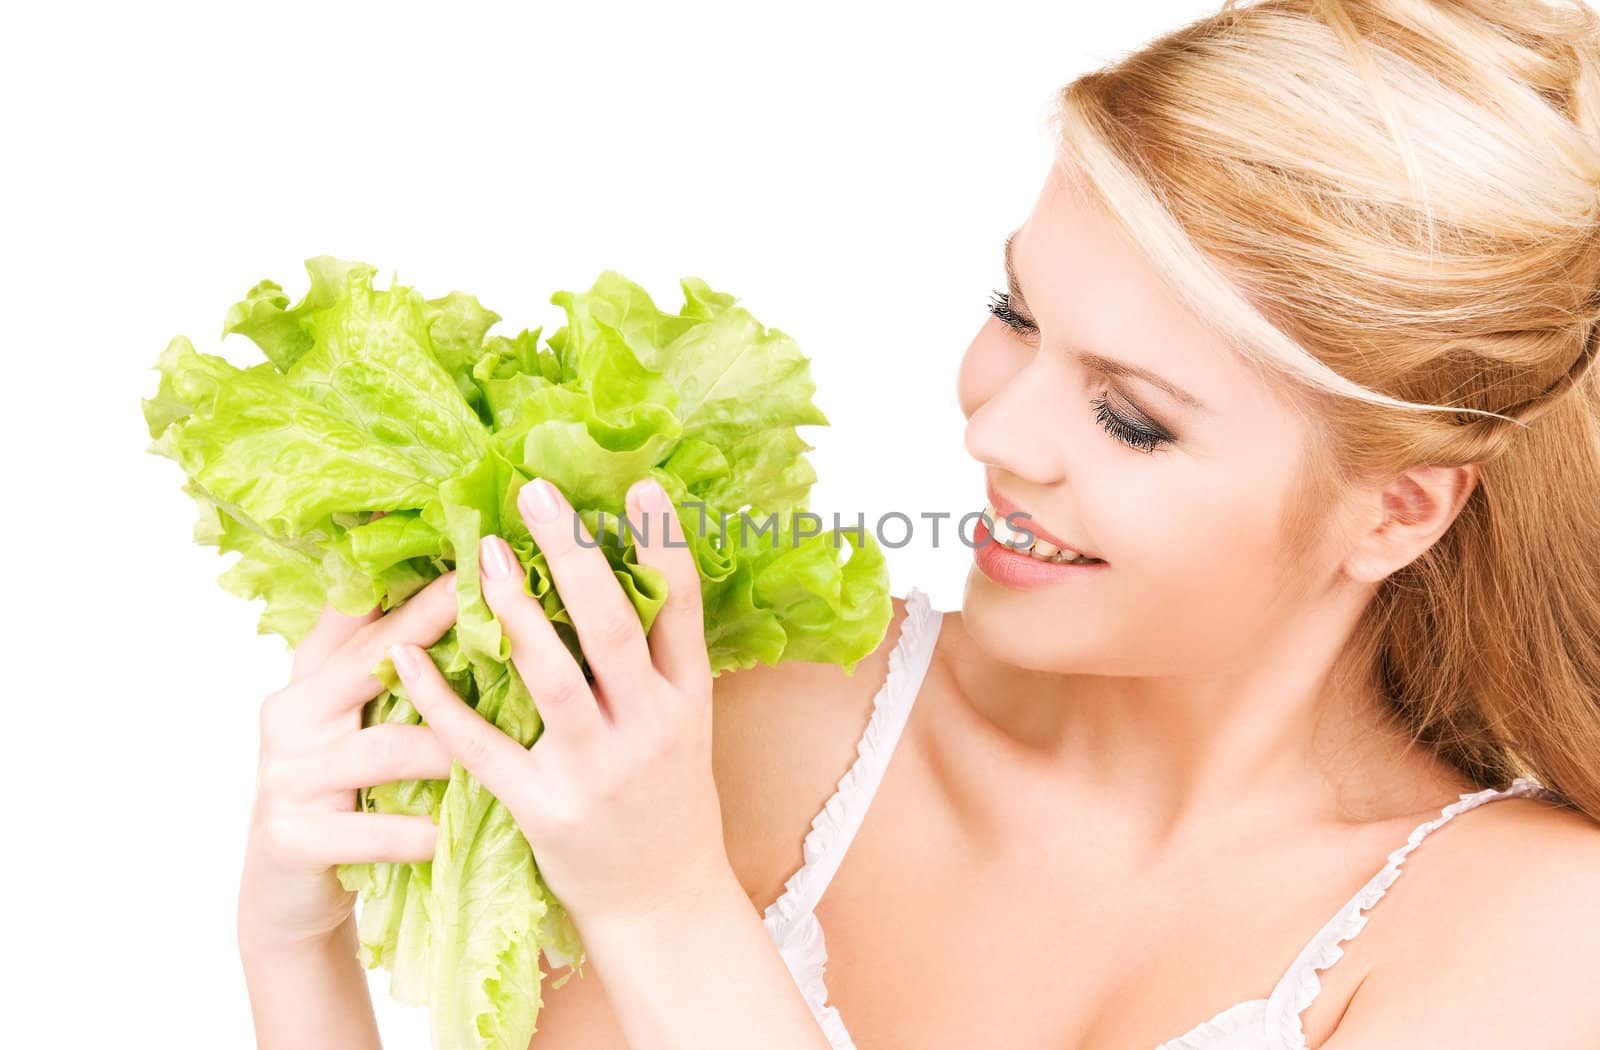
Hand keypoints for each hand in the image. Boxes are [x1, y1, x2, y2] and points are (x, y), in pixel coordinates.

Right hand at [237, 558, 459, 951]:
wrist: (287, 895)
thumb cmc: (347, 795)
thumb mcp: (361, 721)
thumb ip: (397, 667)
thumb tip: (475, 595)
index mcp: (314, 674)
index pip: (357, 607)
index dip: (399, 567)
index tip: (454, 528)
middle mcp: (294, 712)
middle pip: (372, 657)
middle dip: (432, 625)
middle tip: (490, 598)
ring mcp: (289, 774)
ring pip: (384, 748)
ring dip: (446, 750)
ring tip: (500, 755)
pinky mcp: (293, 836)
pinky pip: (369, 829)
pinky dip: (416, 834)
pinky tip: (452, 838)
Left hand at [387, 475, 726, 933]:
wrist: (663, 902)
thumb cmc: (668, 801)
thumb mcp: (684, 726)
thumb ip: (658, 660)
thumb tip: (629, 572)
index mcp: (688, 701)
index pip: (682, 608)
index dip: (662, 544)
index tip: (636, 485)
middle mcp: (649, 728)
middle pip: (612, 626)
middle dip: (574, 554)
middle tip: (538, 494)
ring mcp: (596, 769)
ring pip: (551, 676)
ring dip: (514, 609)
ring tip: (482, 553)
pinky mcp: (543, 808)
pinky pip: (482, 745)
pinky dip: (440, 697)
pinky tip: (404, 654)